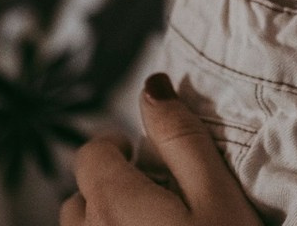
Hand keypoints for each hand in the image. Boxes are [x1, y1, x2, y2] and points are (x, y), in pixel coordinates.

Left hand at [59, 74, 259, 225]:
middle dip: (112, 189)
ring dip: (106, 222)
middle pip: (80, 199)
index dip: (117, 146)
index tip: (144, 154)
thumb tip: (153, 85)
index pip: (90, 155)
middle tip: (157, 198)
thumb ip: (181, 137)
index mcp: (113, 205)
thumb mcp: (216, 193)